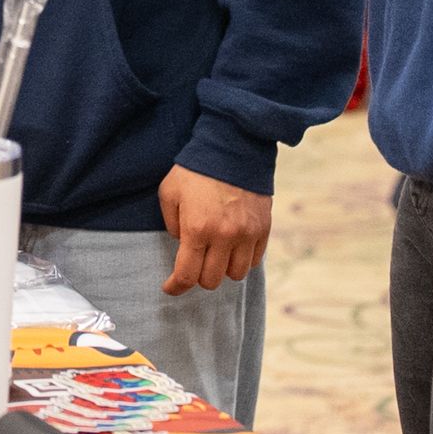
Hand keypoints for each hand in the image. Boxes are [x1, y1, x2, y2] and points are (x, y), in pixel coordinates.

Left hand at [158, 166, 270, 293]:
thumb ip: (171, 224)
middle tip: (194, 261)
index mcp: (197, 228)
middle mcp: (224, 236)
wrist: (233, 146)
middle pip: (211, 280)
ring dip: (222, 269)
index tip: (170, 287)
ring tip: (215, 253)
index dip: (176, 286)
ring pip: (235, 275)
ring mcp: (247, 234)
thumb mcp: (169, 192)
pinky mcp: (263, 229)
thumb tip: (182, 244)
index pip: (187, 275)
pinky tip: (232, 247)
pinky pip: (253, 261)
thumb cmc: (195, 169)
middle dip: (198, 275)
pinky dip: (242, 260)